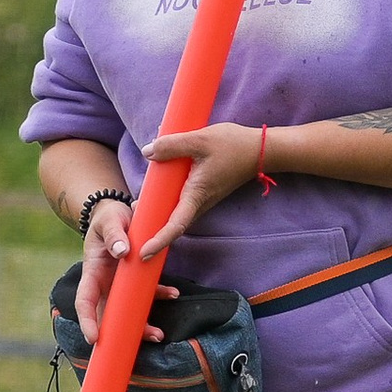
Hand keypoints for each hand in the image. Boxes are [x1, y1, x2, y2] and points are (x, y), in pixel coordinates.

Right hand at [75, 214, 176, 343]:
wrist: (119, 213)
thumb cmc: (109, 218)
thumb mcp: (110, 220)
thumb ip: (114, 234)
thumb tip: (123, 251)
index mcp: (92, 272)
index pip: (85, 301)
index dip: (87, 321)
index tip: (94, 338)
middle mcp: (105, 283)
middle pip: (109, 315)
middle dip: (122, 332)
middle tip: (141, 340)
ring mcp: (120, 285)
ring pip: (129, 311)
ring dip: (143, 324)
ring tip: (160, 334)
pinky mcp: (136, 280)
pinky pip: (148, 293)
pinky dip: (161, 295)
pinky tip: (173, 293)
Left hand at [138, 123, 266, 258]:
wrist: (262, 150)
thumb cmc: (234, 145)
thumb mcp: (200, 140)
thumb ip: (172, 145)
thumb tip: (147, 152)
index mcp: (197, 195)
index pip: (176, 225)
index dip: (159, 240)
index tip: (144, 252)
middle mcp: (200, 202)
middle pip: (172, 223)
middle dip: (152, 229)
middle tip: (130, 229)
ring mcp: (203, 198)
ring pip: (176, 212)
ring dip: (158, 214)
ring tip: (137, 209)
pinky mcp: (205, 191)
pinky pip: (182, 201)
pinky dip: (167, 200)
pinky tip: (156, 189)